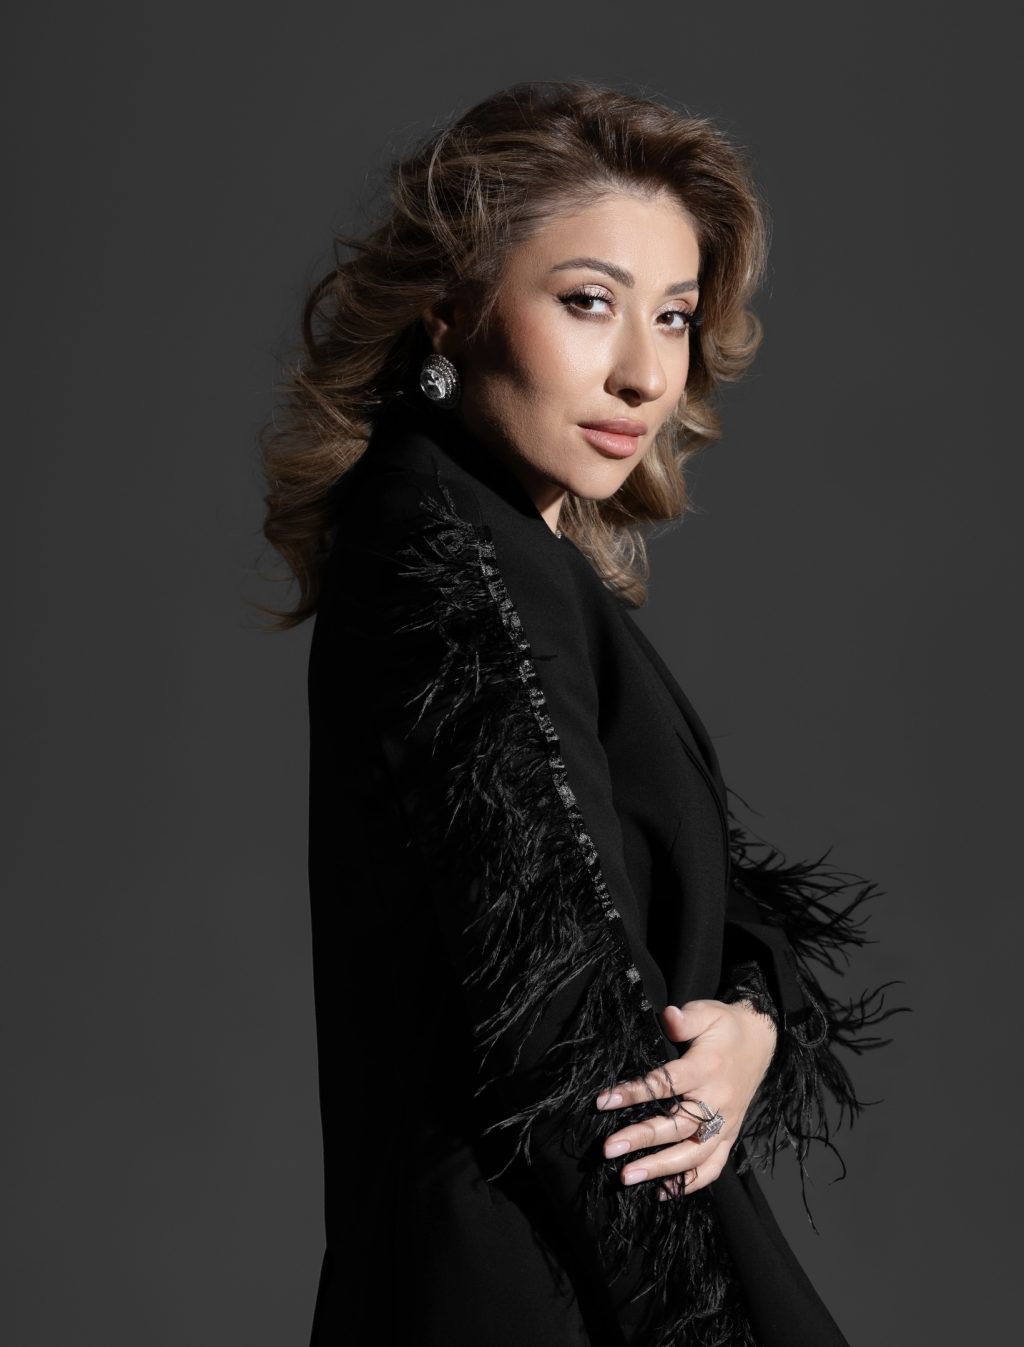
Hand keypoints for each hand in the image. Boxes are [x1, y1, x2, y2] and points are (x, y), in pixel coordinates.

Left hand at [594, 998, 776, 1196]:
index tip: (604, 1102)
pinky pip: (712, 1166)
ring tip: (627, 1177)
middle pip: (678, 1126)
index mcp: (708, 1068)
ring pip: (693, 1154)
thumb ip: (686, 1018)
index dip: (635, 1093)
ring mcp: (725, 1123)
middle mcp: (718, 1100)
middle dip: (642, 1139)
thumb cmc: (726, 1027)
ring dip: (660, 1168)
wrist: (760, 1042)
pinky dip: (690, 1184)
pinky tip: (662, 1192)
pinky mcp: (729, 1136)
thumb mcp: (708, 1012)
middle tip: (609, 1149)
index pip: (668, 1084)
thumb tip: (668, 1015)